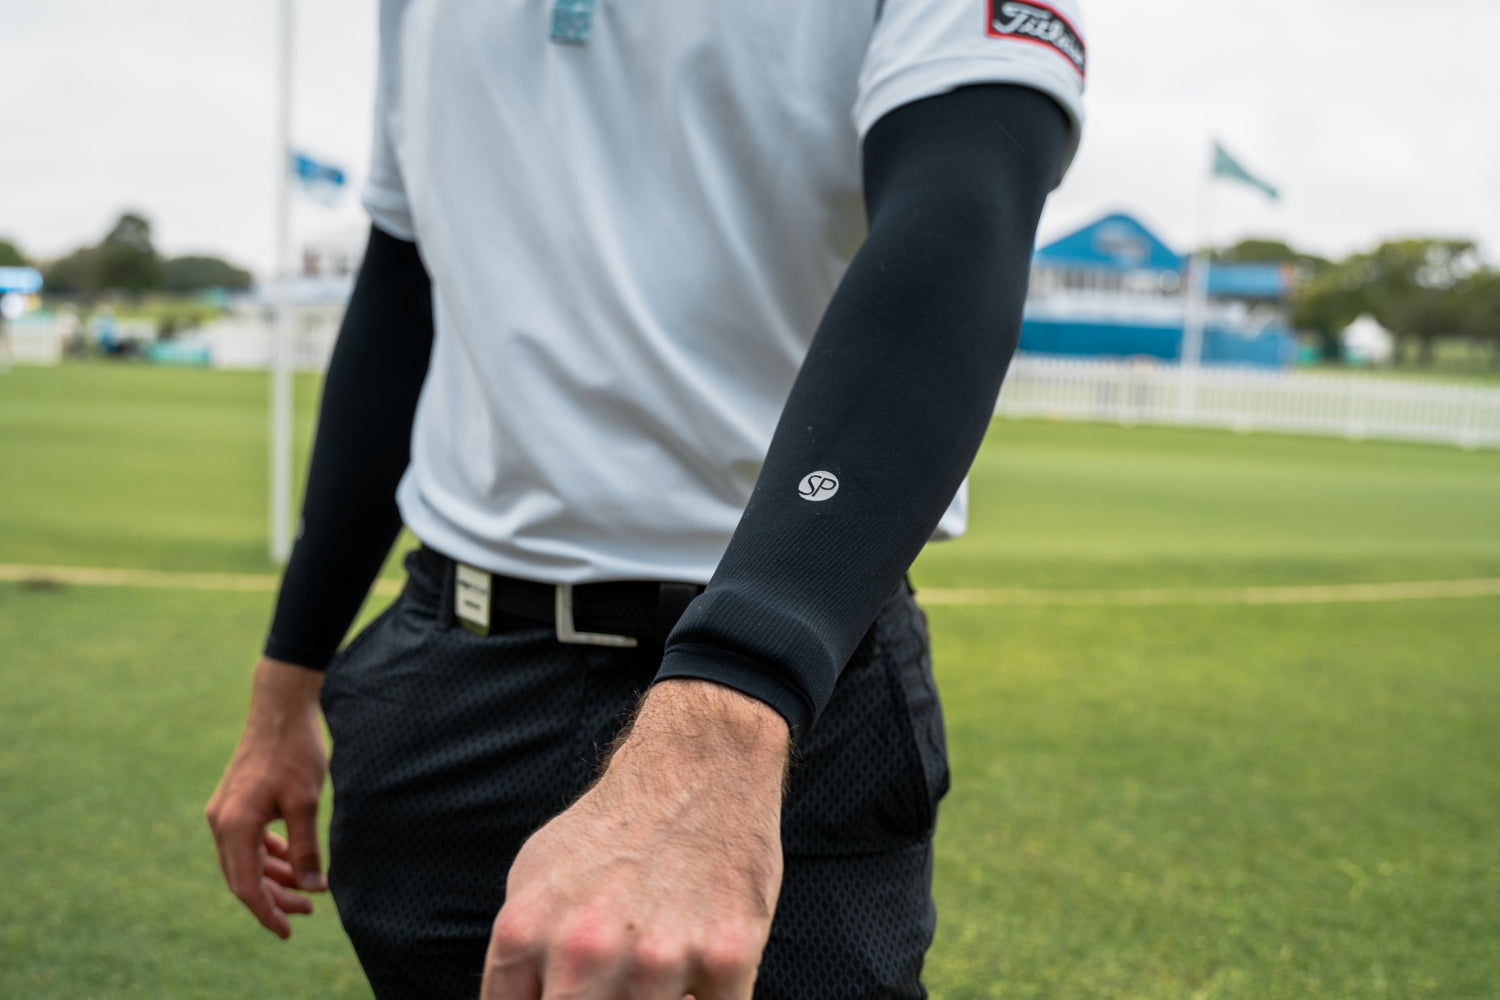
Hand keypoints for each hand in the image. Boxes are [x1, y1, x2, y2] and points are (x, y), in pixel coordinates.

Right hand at [205, 656, 328, 938]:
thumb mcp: (305, 802)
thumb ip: (305, 848)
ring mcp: (224, 812)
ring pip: (246, 861)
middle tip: (309, 909)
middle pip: (243, 878)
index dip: (268, 912)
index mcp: (233, 825)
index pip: (246, 886)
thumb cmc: (294, 750)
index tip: (288, 931)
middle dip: (275, 898)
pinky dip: (269, 856)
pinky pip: (247, 842)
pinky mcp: (234, 803)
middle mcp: (220, 822)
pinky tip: (292, 861)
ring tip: (309, 890)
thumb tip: (312, 887)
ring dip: (274, 877)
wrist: (279, 708)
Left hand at [482, 679, 790, 998]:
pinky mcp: (727, 959)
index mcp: (525, 934)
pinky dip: (705, 999)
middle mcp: (586, 952)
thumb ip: (519, 959)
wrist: (699, 766)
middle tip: (615, 982)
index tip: (570, 992)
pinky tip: (698, 961)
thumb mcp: (534, 880)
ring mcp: (658, 960)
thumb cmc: (614, 828)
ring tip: (658, 966)